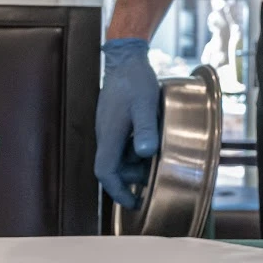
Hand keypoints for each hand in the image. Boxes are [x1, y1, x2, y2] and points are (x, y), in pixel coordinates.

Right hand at [94, 38, 160, 208]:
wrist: (125, 59)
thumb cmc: (134, 80)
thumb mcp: (145, 104)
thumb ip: (145, 129)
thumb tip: (145, 154)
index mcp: (109, 135)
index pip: (105, 172)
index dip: (118, 191)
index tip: (133, 202)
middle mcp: (105, 135)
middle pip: (113, 168)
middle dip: (132, 178)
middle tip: (155, 176)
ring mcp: (109, 129)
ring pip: (119, 157)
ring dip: (136, 163)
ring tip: (157, 157)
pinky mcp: (115, 123)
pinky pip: (122, 145)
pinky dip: (136, 150)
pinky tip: (152, 142)